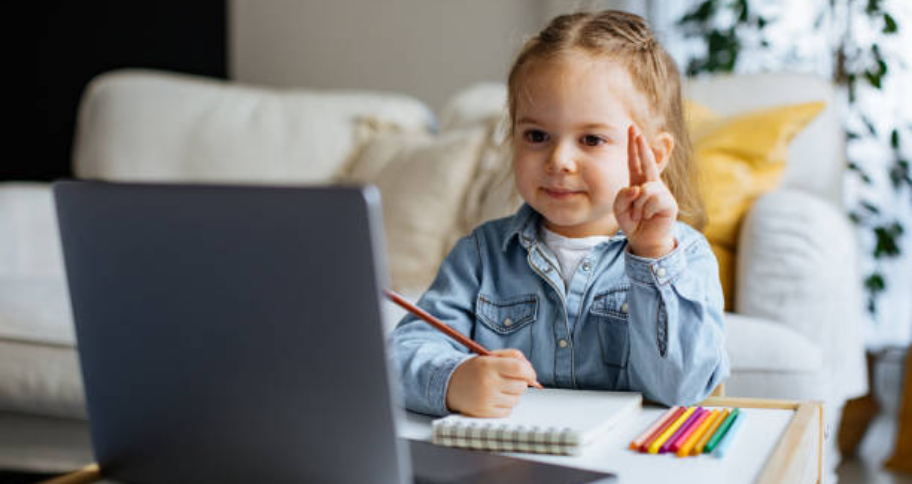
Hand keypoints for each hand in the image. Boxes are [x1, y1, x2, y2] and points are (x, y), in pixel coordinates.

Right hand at [445, 349, 537, 417]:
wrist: (450, 385)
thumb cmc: (475, 370)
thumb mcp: (489, 357)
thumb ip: (512, 357)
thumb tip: (532, 373)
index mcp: (488, 365)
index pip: (519, 369)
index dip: (529, 372)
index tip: (530, 374)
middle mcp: (487, 382)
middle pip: (521, 386)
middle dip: (519, 382)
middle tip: (508, 380)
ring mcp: (486, 399)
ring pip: (516, 399)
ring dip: (512, 395)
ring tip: (498, 389)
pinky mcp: (484, 413)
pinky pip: (508, 411)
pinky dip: (505, 406)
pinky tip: (494, 399)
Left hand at [613, 125, 676, 257]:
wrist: (645, 240)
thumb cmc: (633, 222)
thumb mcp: (619, 209)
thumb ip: (622, 196)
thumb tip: (638, 188)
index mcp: (638, 182)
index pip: (635, 161)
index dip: (634, 146)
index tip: (633, 129)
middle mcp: (651, 184)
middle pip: (647, 161)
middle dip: (641, 146)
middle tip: (636, 131)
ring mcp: (661, 192)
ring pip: (643, 190)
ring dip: (637, 206)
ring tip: (640, 215)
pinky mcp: (669, 202)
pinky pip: (651, 200)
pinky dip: (645, 211)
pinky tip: (649, 217)